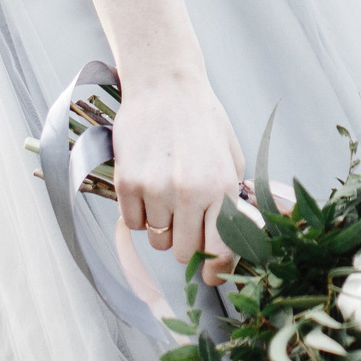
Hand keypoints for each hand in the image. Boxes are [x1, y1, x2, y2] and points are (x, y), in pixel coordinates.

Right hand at [111, 66, 244, 276]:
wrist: (164, 85)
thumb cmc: (201, 120)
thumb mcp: (231, 157)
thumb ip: (232, 198)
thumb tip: (231, 236)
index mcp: (221, 187)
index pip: (220, 250)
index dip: (214, 269)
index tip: (209, 275)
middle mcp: (189, 192)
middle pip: (183, 252)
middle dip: (185, 242)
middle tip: (185, 219)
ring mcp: (156, 188)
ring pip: (156, 240)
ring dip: (161, 227)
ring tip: (166, 193)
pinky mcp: (128, 183)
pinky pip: (133, 223)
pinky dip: (139, 213)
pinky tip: (147, 185)